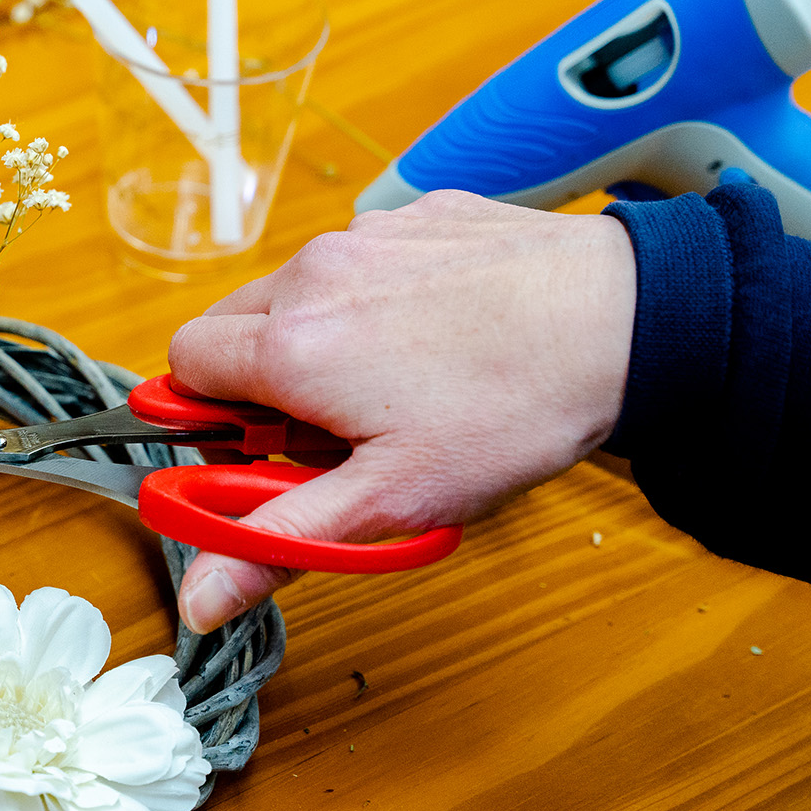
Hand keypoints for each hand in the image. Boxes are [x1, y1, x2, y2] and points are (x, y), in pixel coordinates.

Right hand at [169, 190, 635, 631]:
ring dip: (316, 338)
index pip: (180, 369)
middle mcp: (311, 275)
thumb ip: (279, 542)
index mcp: (288, 345)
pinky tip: (436, 335)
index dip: (206, 419)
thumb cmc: (511, 410)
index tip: (251, 452)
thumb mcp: (390, 499)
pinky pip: (360, 257)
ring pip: (295, 292)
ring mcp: (364, 234)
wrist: (629, 320)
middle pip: (230, 326)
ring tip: (392, 384)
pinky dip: (373, 298)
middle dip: (256, 381)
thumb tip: (198, 598)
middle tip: (323, 431)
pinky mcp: (416, 212)